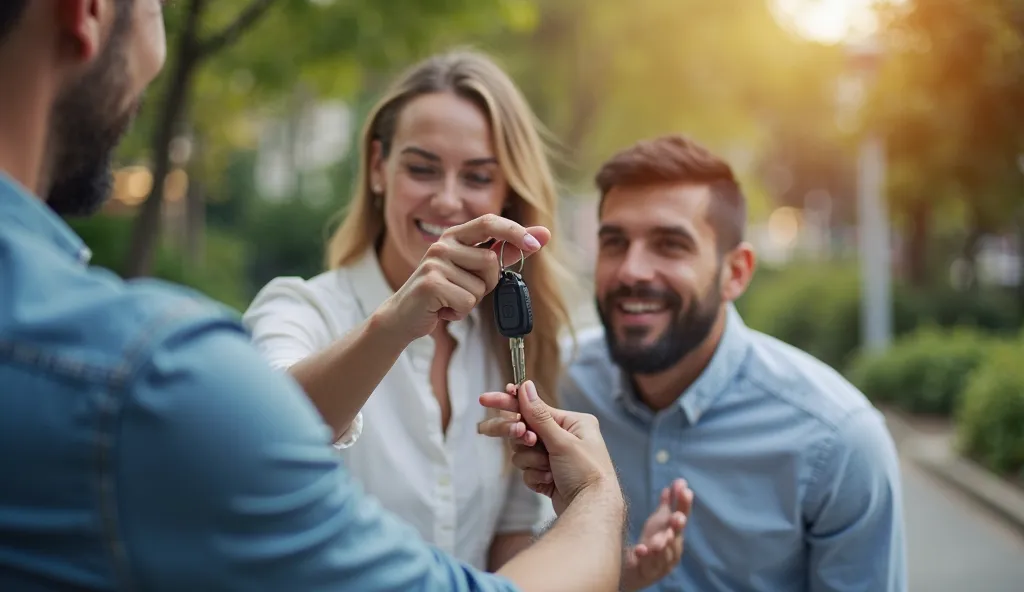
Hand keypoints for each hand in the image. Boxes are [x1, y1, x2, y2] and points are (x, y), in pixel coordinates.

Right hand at [376, 214, 549, 341]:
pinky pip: (467, 301)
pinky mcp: (430, 283)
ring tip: (451, 299)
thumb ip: (505, 252)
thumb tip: (542, 236)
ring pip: (480, 286)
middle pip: (491, 261)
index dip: (515, 231)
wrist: (405, 316)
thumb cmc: (444, 292)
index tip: (537, 243)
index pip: (489, 222)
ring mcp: (435, 262)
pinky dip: (460, 312)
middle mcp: (443, 244)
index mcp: (455, 236)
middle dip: (487, 283)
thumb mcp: (473, 269)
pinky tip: (444, 309)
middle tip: (465, 289)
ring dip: (472, 300)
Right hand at [478, 380, 618, 514]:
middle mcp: (564, 437)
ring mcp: (555, 458)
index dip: (509, 403)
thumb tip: (525, 387)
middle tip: (526, 441)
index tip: (485, 399)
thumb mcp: (562, 441)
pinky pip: (527, 470)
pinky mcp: (548, 476)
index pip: (533, 408)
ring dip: (532, 462)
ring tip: (549, 469)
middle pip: (524, 430)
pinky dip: (536, 476)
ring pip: (523, 452)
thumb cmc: (586, 472)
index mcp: (572, 422)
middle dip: (523, 440)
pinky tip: (550, 482)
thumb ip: (539, 415)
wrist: (591, 511)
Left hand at [621, 479, 692, 590]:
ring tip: (663, 537)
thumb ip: (668, 504)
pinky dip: (645, 557)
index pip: (682, 516)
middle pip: (677, 536)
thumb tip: (676, 483)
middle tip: (678, 517)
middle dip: (677, 526)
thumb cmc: (652, 543)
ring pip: (665, 554)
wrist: (637, 569)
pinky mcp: (649, 571)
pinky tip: (641, 549)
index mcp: (675, 534)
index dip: (684, 504)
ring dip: (665, 544)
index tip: (685, 490)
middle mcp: (672, 548)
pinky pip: (647, 565)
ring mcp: (661, 561)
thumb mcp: (660, 521)